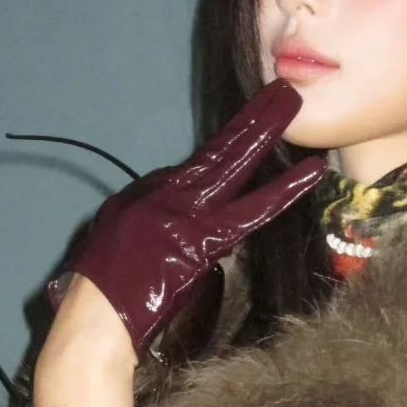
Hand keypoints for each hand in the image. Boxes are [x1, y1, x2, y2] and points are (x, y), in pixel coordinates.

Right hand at [54, 79, 323, 359]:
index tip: (259, 117)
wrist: (96, 317)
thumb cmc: (104, 285)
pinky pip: (252, 212)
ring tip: (291, 105)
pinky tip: (311, 173)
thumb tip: (185, 202)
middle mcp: (169, 195)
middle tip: (282, 90)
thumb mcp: (123, 232)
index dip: (235, 137)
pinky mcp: (199, 241)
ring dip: (264, 133)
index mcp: (152, 193)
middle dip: (252, 119)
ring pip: (234, 166)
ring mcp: (184, 215)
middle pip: (220, 150)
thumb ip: (155, 210)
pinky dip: (284, 191)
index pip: (204, 160)